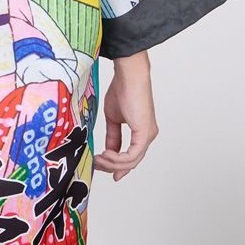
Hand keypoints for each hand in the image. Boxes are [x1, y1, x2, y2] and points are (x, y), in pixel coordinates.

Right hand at [94, 50, 157, 180]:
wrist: (129, 77)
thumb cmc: (122, 90)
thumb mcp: (113, 118)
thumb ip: (113, 135)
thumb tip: (109, 150)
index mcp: (141, 132)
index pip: (131, 156)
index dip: (117, 165)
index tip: (102, 167)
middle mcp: (147, 136)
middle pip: (131, 162)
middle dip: (112, 166)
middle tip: (97, 164)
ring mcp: (147, 135)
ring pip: (132, 161)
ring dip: (113, 163)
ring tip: (99, 158)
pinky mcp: (145, 133)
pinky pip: (132, 155)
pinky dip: (118, 158)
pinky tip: (107, 154)